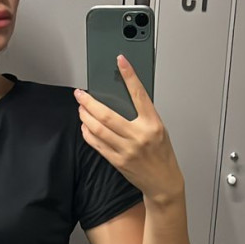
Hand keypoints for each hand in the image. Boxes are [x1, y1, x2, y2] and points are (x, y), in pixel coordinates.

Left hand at [74, 56, 183, 204]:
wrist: (164, 182)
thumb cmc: (162, 155)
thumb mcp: (159, 130)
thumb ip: (143, 116)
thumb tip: (124, 99)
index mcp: (153, 124)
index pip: (139, 94)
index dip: (129, 76)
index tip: (121, 61)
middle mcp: (139, 136)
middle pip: (107, 114)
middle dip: (89, 102)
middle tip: (80, 94)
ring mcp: (127, 149)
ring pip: (98, 129)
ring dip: (85, 116)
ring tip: (80, 109)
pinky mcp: (118, 161)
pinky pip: (97, 144)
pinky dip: (88, 133)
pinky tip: (85, 127)